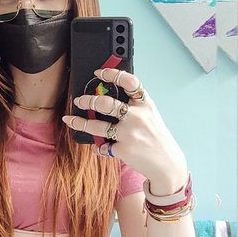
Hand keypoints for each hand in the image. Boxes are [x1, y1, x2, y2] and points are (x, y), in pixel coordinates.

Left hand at [62, 68, 187, 193]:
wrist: (167, 164)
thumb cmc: (155, 137)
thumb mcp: (150, 116)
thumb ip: (133, 105)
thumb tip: (105, 96)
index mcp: (145, 104)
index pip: (129, 81)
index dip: (111, 74)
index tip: (97, 73)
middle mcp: (137, 116)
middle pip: (106, 103)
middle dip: (87, 100)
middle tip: (79, 100)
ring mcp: (129, 133)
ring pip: (97, 125)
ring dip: (80, 122)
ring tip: (70, 120)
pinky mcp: (123, 149)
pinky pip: (102, 146)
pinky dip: (98, 147)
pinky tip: (98, 146)